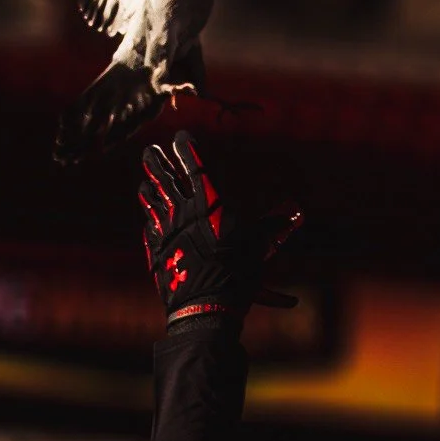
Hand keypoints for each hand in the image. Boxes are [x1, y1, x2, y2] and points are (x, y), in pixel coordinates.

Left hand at [138, 133, 299, 326]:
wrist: (207, 305)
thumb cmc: (238, 272)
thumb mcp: (259, 246)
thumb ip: (271, 227)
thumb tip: (295, 216)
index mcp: (210, 203)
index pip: (196, 166)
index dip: (188, 148)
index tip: (181, 135)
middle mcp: (184, 211)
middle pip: (165, 179)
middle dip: (156, 162)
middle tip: (149, 151)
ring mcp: (167, 230)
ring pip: (152, 202)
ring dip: (148, 188)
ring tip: (144, 181)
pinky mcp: (157, 251)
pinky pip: (150, 229)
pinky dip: (150, 220)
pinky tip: (149, 220)